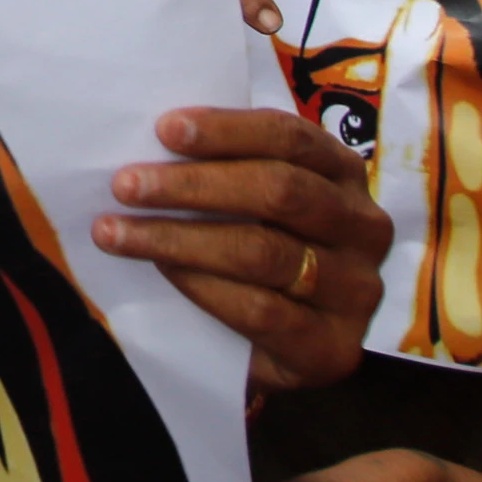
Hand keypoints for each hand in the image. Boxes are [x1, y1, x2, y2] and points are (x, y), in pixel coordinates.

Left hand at [95, 107, 390, 390]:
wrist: (277, 352)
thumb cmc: (256, 254)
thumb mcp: (255, 205)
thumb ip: (226, 171)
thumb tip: (150, 143)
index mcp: (345, 174)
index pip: (290, 138)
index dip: (226, 130)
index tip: (164, 129)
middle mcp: (364, 227)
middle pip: (279, 191)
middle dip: (193, 185)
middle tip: (126, 184)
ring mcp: (357, 291)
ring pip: (263, 252)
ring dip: (179, 238)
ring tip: (117, 231)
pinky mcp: (334, 348)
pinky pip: (261, 310)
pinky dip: (202, 287)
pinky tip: (161, 272)